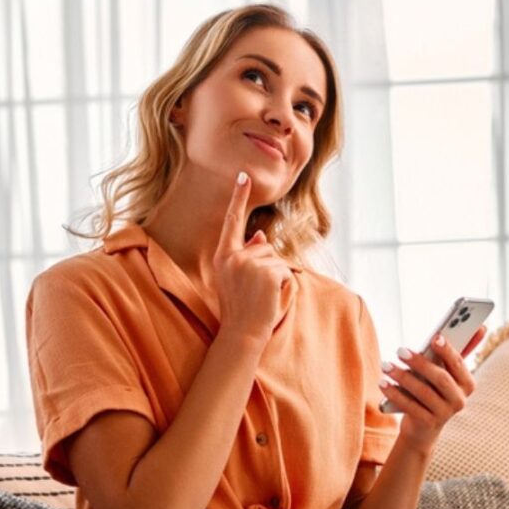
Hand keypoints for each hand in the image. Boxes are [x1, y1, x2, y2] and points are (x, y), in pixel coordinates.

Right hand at [213, 170, 294, 343]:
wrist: (241, 332)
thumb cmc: (240, 307)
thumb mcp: (236, 278)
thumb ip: (247, 255)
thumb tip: (260, 234)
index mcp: (223, 256)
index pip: (232, 222)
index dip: (238, 198)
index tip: (243, 176)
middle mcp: (234, 257)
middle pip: (264, 247)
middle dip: (268, 266)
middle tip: (256, 291)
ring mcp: (250, 264)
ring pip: (276, 258)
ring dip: (276, 276)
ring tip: (262, 295)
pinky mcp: (267, 272)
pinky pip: (286, 270)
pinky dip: (285, 283)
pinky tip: (271, 296)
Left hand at [379, 324, 488, 452]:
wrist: (423, 427)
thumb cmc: (432, 390)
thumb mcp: (442, 372)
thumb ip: (452, 352)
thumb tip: (481, 327)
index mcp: (467, 383)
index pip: (458, 363)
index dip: (448, 350)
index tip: (435, 337)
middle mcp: (460, 400)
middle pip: (441, 378)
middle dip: (420, 363)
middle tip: (400, 350)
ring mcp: (445, 414)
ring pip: (423, 392)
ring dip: (402, 377)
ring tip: (386, 365)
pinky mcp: (428, 424)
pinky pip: (410, 406)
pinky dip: (395, 393)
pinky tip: (383, 383)